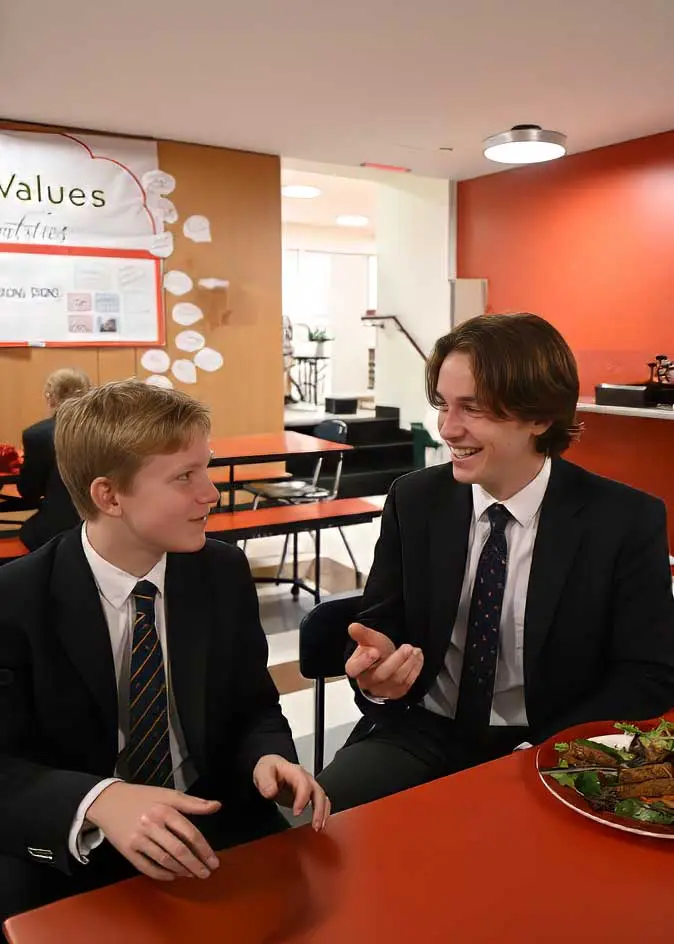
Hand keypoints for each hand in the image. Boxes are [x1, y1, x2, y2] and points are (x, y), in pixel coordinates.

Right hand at [86, 782, 221, 881]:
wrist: (108, 801)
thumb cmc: (142, 797)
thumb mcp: (168, 794)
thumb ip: (193, 802)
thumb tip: (217, 806)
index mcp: (165, 810)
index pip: (189, 833)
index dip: (204, 849)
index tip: (214, 861)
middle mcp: (152, 825)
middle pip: (178, 850)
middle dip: (195, 864)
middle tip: (206, 874)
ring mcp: (138, 839)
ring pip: (164, 860)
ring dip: (181, 870)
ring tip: (193, 874)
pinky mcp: (127, 851)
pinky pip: (147, 867)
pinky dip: (161, 874)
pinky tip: (173, 876)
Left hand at [253, 755, 329, 830]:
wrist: (272, 769)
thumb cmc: (269, 769)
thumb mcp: (263, 771)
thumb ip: (266, 781)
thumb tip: (271, 792)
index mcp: (295, 772)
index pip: (304, 784)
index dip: (303, 798)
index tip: (297, 812)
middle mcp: (305, 778)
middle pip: (318, 792)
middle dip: (318, 809)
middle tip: (314, 824)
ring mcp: (309, 786)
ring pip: (322, 798)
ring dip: (322, 813)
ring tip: (318, 827)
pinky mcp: (309, 794)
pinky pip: (321, 802)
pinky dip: (323, 812)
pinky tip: (319, 823)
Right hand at [346, 622, 423, 699]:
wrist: (384, 661)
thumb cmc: (375, 651)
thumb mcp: (369, 639)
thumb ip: (362, 634)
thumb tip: (353, 627)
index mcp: (355, 668)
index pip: (354, 668)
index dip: (364, 661)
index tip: (375, 651)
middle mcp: (367, 682)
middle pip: (381, 674)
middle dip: (397, 660)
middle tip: (407, 647)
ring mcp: (382, 690)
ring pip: (396, 680)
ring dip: (408, 664)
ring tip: (414, 650)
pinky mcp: (396, 693)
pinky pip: (407, 684)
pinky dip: (415, 670)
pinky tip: (417, 658)